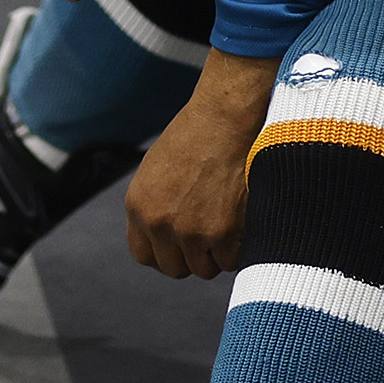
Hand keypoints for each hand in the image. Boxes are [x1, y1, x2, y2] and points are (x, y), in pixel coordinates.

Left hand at [122, 50, 277, 279]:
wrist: (229, 114)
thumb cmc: (199, 133)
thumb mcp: (157, 169)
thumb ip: (156, 206)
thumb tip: (168, 239)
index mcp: (139, 206)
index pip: (144, 256)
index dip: (166, 254)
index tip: (182, 246)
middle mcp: (159, 223)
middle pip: (176, 268)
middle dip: (193, 256)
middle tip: (211, 235)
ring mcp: (191, 231)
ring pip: (206, 268)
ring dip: (219, 252)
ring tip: (230, 221)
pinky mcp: (223, 233)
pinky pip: (232, 261)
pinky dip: (240, 248)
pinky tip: (244, 221)